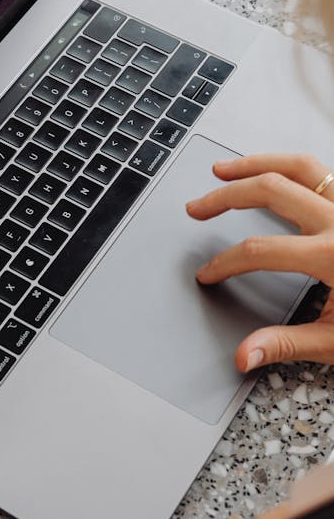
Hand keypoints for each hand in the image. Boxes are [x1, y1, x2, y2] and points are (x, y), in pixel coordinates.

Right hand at [185, 153, 333, 371]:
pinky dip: (292, 166)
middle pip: (269, 190)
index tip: (209, 274)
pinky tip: (274, 172)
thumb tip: (245, 355)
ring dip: (256, 163)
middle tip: (198, 208)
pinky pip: (323, 170)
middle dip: (225, 198)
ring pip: (298, 165)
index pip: (258, 251)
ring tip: (224, 169)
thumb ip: (288, 344)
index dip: (225, 262)